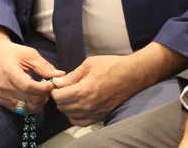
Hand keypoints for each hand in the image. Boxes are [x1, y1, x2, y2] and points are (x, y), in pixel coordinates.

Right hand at [0, 25, 62, 113]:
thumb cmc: (13, 53)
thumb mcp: (29, 54)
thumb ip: (44, 66)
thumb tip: (60, 75)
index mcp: (9, 72)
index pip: (28, 86)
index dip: (43, 88)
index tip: (52, 84)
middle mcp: (4, 87)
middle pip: (29, 99)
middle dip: (44, 95)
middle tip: (50, 88)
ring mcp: (3, 96)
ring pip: (27, 108)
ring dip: (39, 103)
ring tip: (44, 92)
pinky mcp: (3, 102)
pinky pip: (21, 110)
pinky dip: (32, 106)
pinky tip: (36, 97)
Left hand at [52, 43, 187, 126]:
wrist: (131, 75)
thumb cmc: (112, 66)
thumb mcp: (88, 64)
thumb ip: (71, 76)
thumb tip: (57, 82)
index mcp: (84, 91)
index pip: (59, 97)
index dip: (55, 90)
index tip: (57, 84)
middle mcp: (88, 105)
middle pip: (63, 107)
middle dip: (59, 97)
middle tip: (63, 88)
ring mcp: (95, 112)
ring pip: (70, 115)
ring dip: (66, 107)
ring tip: (70, 96)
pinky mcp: (101, 115)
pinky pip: (82, 122)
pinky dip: (75, 116)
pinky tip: (76, 107)